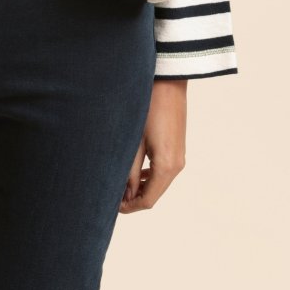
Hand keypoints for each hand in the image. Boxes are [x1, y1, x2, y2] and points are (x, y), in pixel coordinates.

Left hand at [119, 79, 186, 212]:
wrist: (167, 82)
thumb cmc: (147, 107)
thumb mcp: (134, 140)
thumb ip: (128, 169)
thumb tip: (124, 192)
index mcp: (166, 166)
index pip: (148, 200)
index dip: (129, 207)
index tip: (111, 205)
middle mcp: (177, 165)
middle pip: (154, 194)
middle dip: (133, 198)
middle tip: (112, 195)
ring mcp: (179, 157)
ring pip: (159, 183)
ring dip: (140, 187)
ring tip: (119, 183)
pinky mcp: (177, 148)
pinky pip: (163, 171)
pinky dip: (148, 176)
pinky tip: (133, 171)